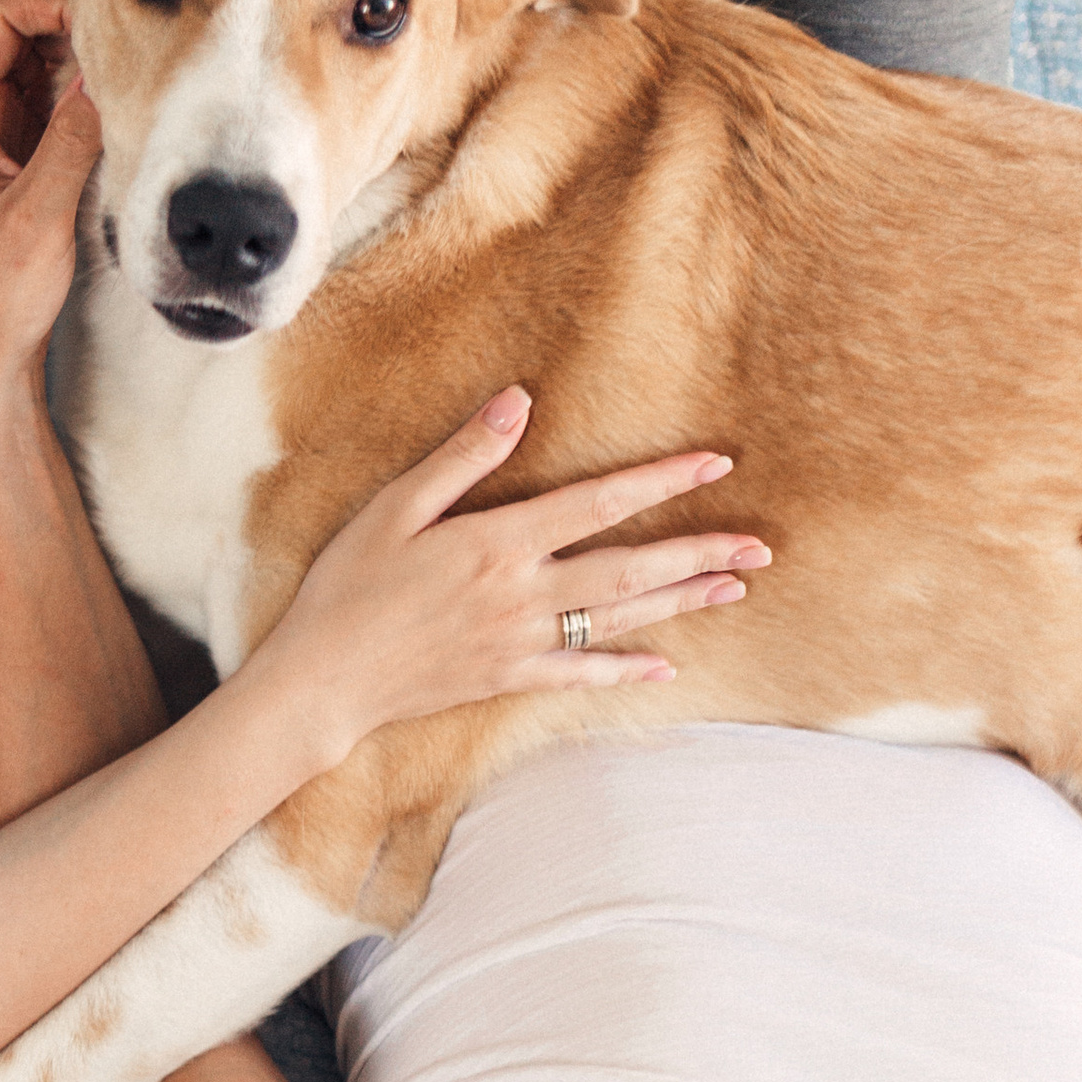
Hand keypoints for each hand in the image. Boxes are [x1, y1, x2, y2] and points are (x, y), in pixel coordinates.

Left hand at [0, 0, 102, 399]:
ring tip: (137, 65)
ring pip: (45, 59)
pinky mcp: (26, 153)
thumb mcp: (38, 217)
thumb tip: (111, 77)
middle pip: (23, 24)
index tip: (106, 17)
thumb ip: (72, 142)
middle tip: (135, 37)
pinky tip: (124, 103)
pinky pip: (58, 97)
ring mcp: (0, 129)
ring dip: (87, 55)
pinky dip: (89, 90)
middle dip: (76, 20)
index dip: (50, 0)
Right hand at [243, 388, 766, 747]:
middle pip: (629, 567)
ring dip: (681, 602)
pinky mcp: (508, 678)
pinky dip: (626, 670)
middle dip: (699, 553)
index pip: (598, 504)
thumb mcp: (395, 508)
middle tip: (759, 545)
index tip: (713, 463)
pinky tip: (666, 666)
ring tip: (735, 586)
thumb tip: (520, 400)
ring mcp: (520, 643)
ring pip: (618, 617)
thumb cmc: (348, 587)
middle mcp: (521, 594)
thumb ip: (464, 456)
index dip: (660, 482)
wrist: (322, 681)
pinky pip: (581, 675)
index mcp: (497, 543)